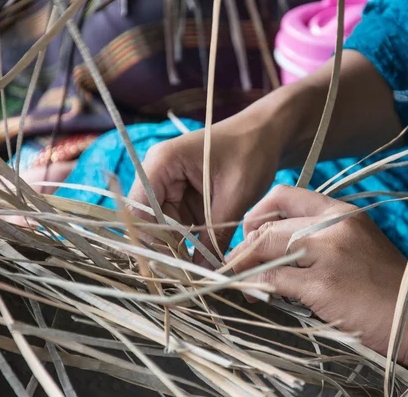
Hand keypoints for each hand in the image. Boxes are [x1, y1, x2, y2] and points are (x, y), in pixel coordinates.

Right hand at [128, 114, 280, 265]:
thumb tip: (202, 272)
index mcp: (162, 162)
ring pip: (162, 226)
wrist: (268, 135)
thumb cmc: (252, 153)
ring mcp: (169, 184)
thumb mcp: (236, 195)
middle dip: (167, 247)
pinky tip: (204, 254)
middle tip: (189, 273)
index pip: (139, 208)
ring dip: (179, 246)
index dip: (152, 239)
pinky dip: (189, 240)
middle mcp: (158, 173)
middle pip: (147, 220)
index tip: (174, 265)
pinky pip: (178, 224)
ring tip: (199, 268)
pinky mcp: (182, 195)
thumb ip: (215, 234)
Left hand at [228, 185, 407, 363]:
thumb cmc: (386, 286)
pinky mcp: (324, 284)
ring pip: (265, 247)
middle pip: (269, 224)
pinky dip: (255, 286)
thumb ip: (317, 239)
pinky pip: (273, 279)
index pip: (285, 193)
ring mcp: (330, 253)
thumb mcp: (355, 246)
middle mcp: (334, 225)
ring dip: (243, 264)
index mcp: (341, 212)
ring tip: (240, 280)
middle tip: (236, 264)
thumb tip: (271, 251)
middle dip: (244, 244)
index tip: (250, 234)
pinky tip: (253, 293)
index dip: (258, 213)